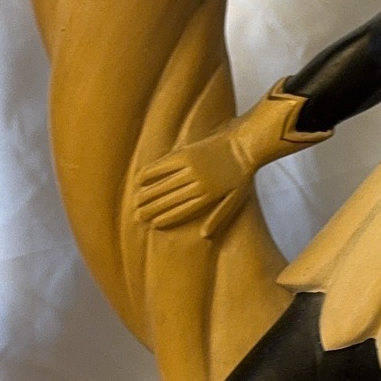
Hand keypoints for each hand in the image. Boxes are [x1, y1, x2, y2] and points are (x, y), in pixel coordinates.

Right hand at [134, 126, 251, 238]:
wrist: (244, 145)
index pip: (183, 210)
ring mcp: (191, 167)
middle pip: (170, 199)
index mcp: (209, 196)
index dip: (167, 218)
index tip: (153, 224)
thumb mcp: (235, 199)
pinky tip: (140, 178)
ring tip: (136, 201)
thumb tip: (204, 235)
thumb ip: (220, 217)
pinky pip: (165, 165)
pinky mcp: (187, 153)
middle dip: (153, 208)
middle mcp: (198, 183)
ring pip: (165, 184)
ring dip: (149, 193)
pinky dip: (152, 172)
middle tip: (138, 215)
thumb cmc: (241, 174)